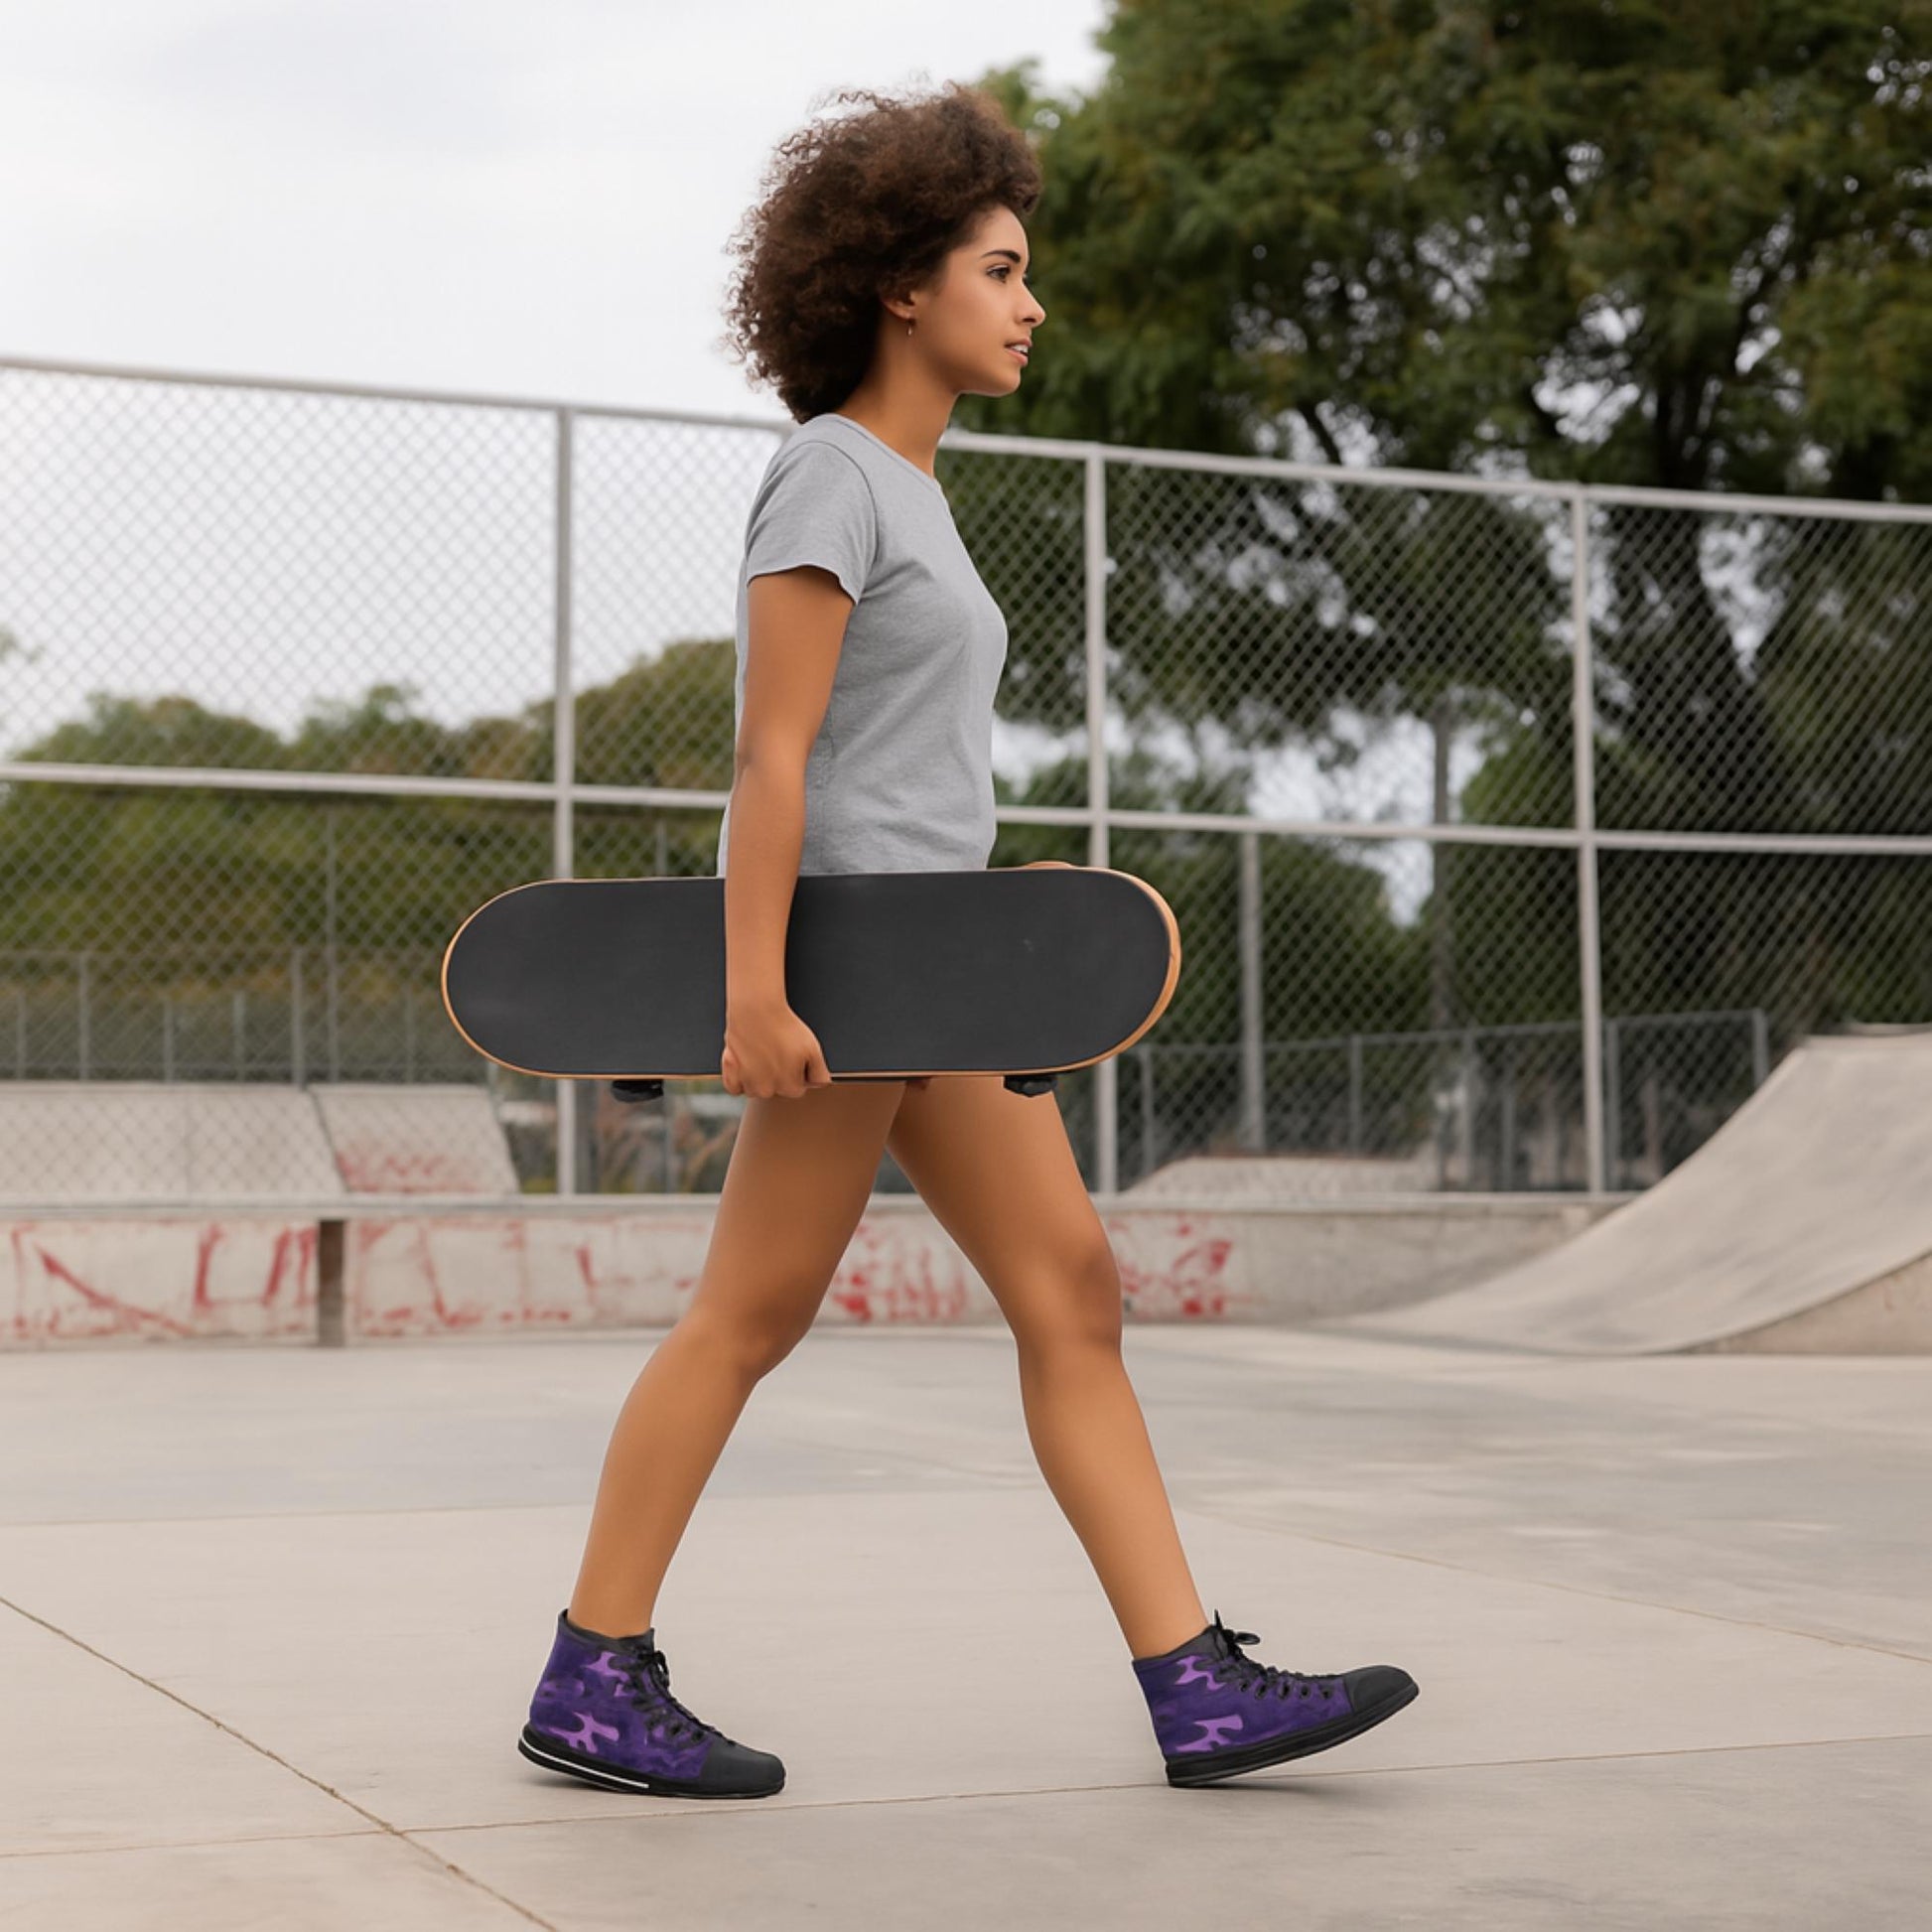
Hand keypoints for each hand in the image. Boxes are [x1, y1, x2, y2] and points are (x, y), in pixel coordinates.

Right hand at [720, 1001, 834, 1099]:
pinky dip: (738, 1077)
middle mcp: (768, 1091)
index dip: (796, 1072)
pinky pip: (734, 1086)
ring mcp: (748, 1084)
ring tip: (761, 1053)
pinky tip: (745, 1061)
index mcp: (790, 1088)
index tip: (792, 1057)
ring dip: (757, 1077)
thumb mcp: (813, 1049)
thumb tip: (820, 1084)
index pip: (796, 1089)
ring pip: (754, 1089)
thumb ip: (819, 1073)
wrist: (757, 1010)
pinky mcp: (731, 1074)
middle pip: (774, 1090)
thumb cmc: (784, 1027)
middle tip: (775, 1051)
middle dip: (776, 1076)